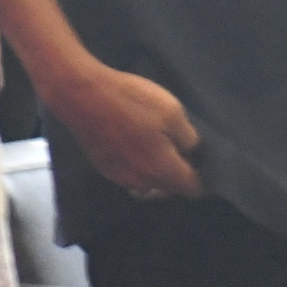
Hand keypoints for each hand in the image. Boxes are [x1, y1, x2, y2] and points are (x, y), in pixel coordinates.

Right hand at [53, 60, 202, 200]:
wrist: (82, 97)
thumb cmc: (131, 102)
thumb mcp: (172, 112)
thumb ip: (188, 138)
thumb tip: (191, 151)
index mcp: (162, 170)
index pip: (191, 188)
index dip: (202, 178)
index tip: (203, 164)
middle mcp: (142, 182)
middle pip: (169, 189)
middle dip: (179, 177)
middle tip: (183, 153)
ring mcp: (120, 178)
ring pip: (148, 185)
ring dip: (157, 174)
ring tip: (160, 151)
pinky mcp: (103, 168)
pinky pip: (130, 176)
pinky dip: (138, 168)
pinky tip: (138, 148)